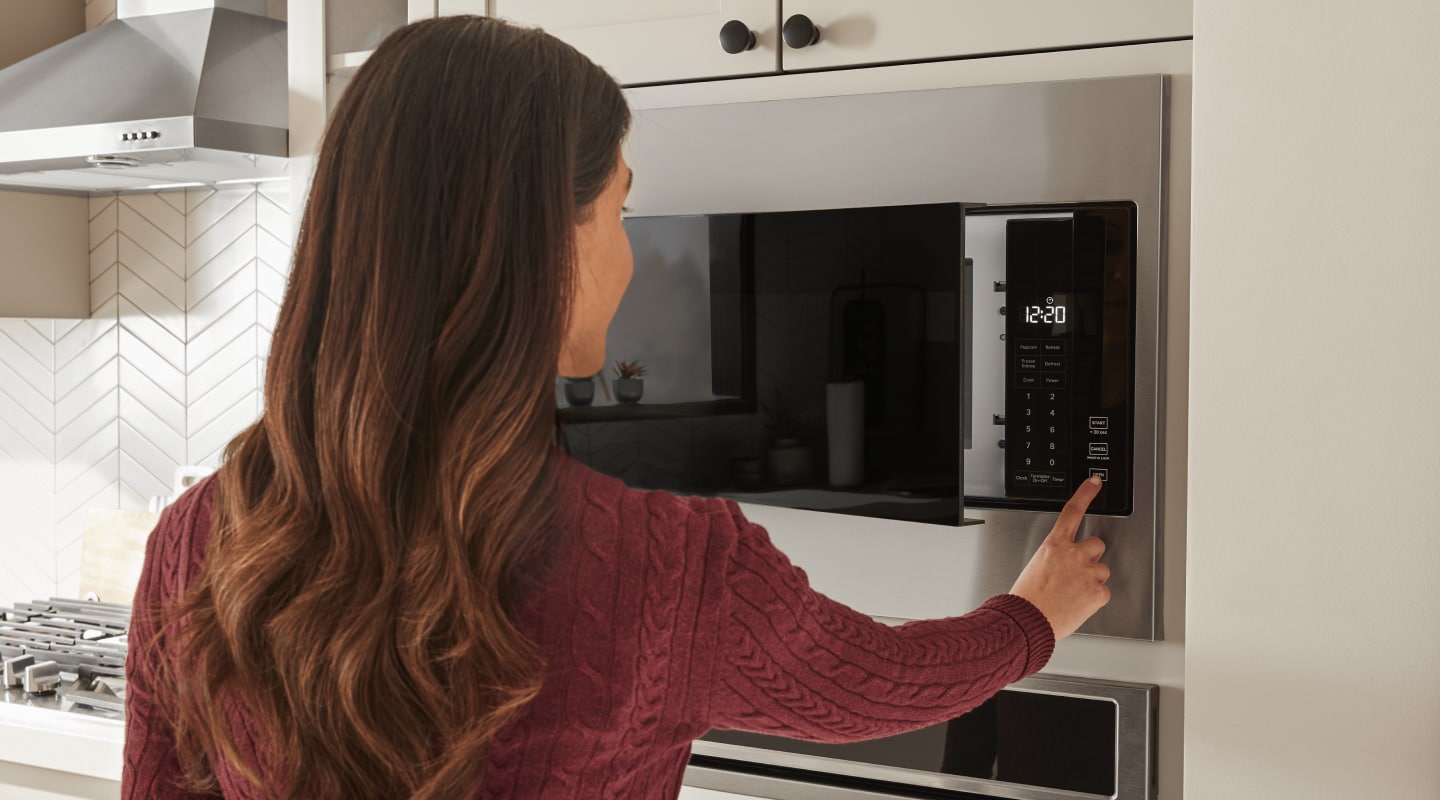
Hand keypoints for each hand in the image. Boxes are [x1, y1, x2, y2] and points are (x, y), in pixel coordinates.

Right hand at [1008, 476, 1110, 641]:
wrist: (1028, 622)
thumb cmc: (1028, 598)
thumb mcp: (1036, 566)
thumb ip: (1056, 558)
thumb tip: (1066, 563)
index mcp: (1054, 545)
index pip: (1072, 511)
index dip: (1085, 494)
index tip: (1095, 483)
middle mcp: (1074, 554)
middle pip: (1096, 545)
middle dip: (1090, 557)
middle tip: (1077, 572)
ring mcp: (1088, 573)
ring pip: (1102, 570)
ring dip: (1092, 579)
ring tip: (1073, 593)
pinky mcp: (1098, 592)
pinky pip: (1103, 591)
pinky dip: (1094, 598)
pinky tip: (1079, 603)